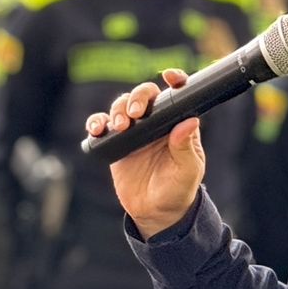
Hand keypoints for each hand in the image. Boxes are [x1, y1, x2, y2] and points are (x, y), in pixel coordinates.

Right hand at [86, 69, 205, 239]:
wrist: (156, 212)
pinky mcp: (115, 144)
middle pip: (144, 95)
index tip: (169, 76)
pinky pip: (102, 126)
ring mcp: (134, 132)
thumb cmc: (178, 190)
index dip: (174, 80)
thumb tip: (191, 121)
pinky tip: (97, 129)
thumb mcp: (188, 170)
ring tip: (120, 127)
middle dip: (138, 98)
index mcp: (176, 124)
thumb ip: (186, 146)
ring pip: (121, 106)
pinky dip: (96, 123)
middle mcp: (155, 122)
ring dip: (117, 110)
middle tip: (136, 115)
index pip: (176, 95)